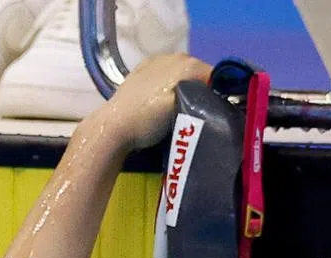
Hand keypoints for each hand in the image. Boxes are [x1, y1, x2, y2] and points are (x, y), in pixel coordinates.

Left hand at [94, 53, 212, 151]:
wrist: (112, 127)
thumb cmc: (148, 122)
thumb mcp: (184, 113)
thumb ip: (204, 101)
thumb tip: (218, 101)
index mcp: (189, 64)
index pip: (216, 78)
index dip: (218, 96)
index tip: (214, 114)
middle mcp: (176, 56)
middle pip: (199, 75)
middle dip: (201, 92)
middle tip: (196, 115)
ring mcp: (157, 61)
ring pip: (182, 75)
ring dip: (185, 90)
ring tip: (178, 110)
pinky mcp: (143, 69)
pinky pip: (165, 76)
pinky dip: (168, 86)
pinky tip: (161, 102)